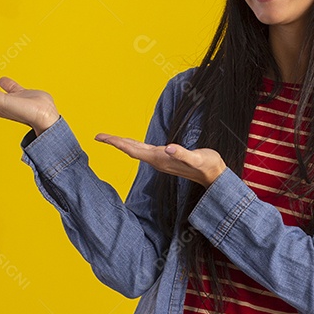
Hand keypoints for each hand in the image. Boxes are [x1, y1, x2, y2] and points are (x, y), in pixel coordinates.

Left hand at [95, 133, 226, 186]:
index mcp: (161, 159)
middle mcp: (157, 161)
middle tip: (99, 136)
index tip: (102, 137)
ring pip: (136, 151)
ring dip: (123, 144)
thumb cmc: (208, 166)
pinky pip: (144, 151)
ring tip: (111, 139)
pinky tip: (132, 144)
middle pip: (131, 150)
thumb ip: (184, 154)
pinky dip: (134, 146)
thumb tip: (170, 148)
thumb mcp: (198, 159)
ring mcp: (160, 161)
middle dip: (115, 142)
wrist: (214, 177)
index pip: (133, 149)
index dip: (117, 143)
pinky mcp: (165, 159)